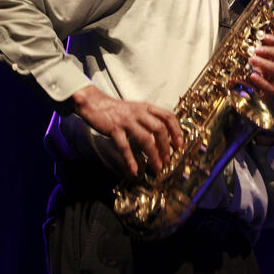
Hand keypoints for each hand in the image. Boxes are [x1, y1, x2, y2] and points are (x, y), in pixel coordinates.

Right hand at [68, 85, 183, 175]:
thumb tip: (162, 137)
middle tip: (167, 159)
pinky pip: (124, 146)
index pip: (167, 116)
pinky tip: (134, 170)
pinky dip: (130, 159)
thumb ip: (148, 119)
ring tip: (156, 167)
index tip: (179, 144)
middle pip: (159, 128)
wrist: (95, 103)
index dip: (176, 130)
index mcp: (146, 107)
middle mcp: (138, 113)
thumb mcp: (136, 110)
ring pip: (145, 138)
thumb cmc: (117, 110)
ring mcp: (126, 120)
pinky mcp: (114, 128)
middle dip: (165, 146)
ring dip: (153, 154)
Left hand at [246, 33, 273, 126]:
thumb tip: (255, 38)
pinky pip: (272, 90)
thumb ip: (263, 55)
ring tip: (252, 60)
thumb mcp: (264, 67)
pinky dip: (262, 81)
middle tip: (256, 50)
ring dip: (266, 64)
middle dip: (272, 52)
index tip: (265, 37)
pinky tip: (252, 76)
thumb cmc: (264, 83)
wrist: (264, 108)